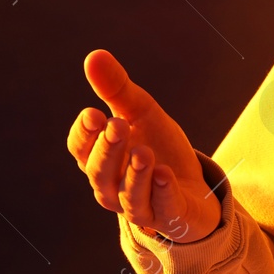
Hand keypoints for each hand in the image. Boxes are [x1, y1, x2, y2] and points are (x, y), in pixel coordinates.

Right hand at [67, 49, 222, 243]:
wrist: (194, 186)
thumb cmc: (158, 147)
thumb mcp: (141, 113)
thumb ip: (117, 89)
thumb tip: (93, 56)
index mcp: (99, 160)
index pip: (80, 149)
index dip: (84, 133)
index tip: (94, 113)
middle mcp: (111, 187)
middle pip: (99, 172)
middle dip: (108, 149)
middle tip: (117, 124)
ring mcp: (139, 206)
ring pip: (128, 196)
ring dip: (134, 174)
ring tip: (143, 152)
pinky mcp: (168, 216)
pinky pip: (161, 209)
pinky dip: (161, 193)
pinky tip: (165, 175)